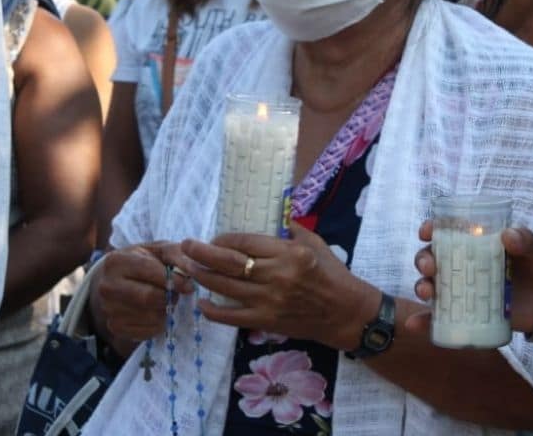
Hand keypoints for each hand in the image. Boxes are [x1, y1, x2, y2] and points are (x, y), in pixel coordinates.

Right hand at [95, 241, 192, 343]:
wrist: (115, 282)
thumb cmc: (141, 263)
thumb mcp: (156, 250)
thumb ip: (175, 254)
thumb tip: (192, 269)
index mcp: (116, 261)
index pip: (148, 270)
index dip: (172, 279)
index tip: (188, 285)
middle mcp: (107, 286)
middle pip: (148, 297)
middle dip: (169, 297)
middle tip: (177, 294)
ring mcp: (108, 309)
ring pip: (150, 316)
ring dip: (166, 311)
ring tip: (166, 301)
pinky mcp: (114, 327)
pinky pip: (147, 331)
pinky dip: (159, 324)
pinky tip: (157, 313)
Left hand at [180, 223, 379, 352]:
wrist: (347, 314)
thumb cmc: (333, 274)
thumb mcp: (315, 243)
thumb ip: (291, 229)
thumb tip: (272, 212)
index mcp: (289, 253)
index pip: (246, 243)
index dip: (224, 240)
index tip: (214, 238)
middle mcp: (277, 276)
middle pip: (229, 264)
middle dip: (202, 254)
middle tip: (185, 246)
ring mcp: (270, 301)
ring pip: (226, 288)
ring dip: (203, 277)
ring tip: (188, 268)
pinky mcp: (267, 322)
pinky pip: (232, 318)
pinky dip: (213, 311)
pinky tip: (202, 303)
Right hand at [408, 221, 532, 336]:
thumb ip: (528, 241)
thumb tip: (508, 236)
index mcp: (479, 242)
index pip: (448, 231)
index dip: (431, 229)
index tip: (426, 232)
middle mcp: (466, 264)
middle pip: (434, 258)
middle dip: (423, 260)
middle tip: (430, 267)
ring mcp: (467, 289)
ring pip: (433, 285)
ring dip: (422, 287)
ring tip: (427, 293)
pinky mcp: (470, 313)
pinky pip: (442, 317)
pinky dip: (426, 322)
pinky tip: (415, 326)